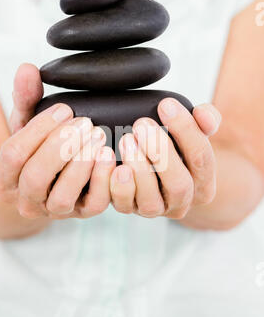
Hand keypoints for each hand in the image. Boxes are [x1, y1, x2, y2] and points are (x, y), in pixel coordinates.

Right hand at [0, 64, 115, 219]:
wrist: (49, 181)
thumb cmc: (36, 148)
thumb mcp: (27, 124)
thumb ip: (26, 98)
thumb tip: (27, 70)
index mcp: (3, 180)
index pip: (13, 155)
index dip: (39, 128)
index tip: (64, 108)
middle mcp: (25, 201)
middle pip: (36, 177)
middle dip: (60, 147)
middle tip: (84, 122)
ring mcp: (53, 211)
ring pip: (62, 196)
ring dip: (81, 164)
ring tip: (98, 135)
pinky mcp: (81, 214)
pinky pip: (93, 205)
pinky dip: (102, 180)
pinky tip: (109, 155)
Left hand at [110, 98, 220, 218]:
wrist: (156, 171)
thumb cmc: (177, 148)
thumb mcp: (194, 132)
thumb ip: (205, 119)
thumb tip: (203, 113)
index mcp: (204, 183)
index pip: (201, 158)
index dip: (185, 131)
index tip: (166, 105)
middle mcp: (182, 202)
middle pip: (179, 185)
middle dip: (160, 153)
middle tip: (142, 125)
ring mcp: (156, 209)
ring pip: (150, 200)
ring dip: (137, 169)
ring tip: (126, 140)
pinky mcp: (131, 210)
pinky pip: (123, 204)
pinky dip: (115, 184)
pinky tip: (111, 161)